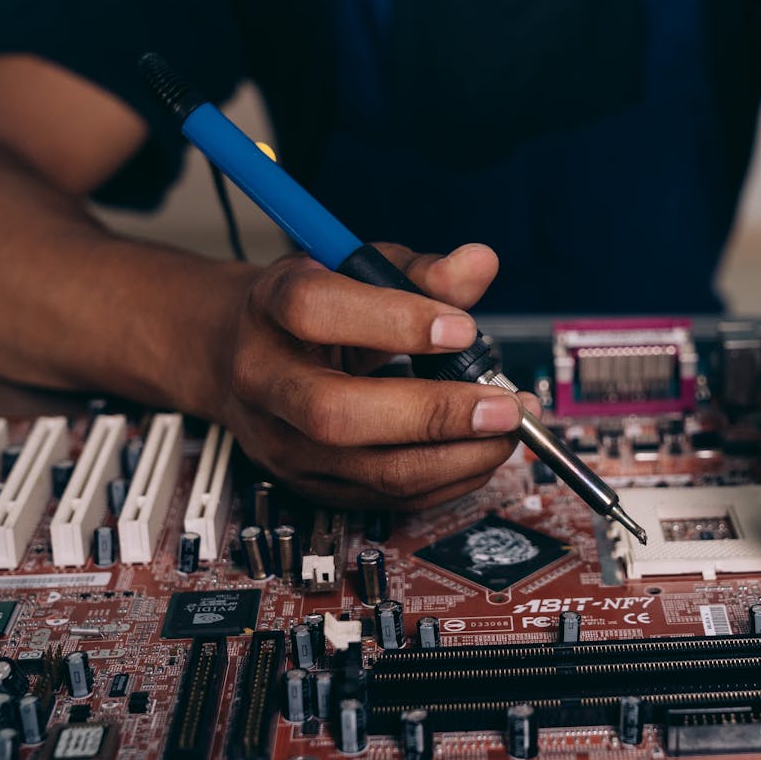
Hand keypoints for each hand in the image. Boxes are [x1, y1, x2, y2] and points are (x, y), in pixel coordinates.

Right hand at [213, 242, 536, 509]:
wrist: (250, 356)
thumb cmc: (317, 309)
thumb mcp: (361, 270)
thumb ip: (422, 271)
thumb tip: (480, 264)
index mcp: (270, 308)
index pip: (316, 311)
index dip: (393, 320)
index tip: (463, 330)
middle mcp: (265, 381)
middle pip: (337, 413)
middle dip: (434, 414)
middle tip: (504, 405)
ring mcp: (284, 443)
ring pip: (371, 469)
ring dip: (457, 456)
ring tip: (510, 429)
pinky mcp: (312, 485)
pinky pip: (389, 497)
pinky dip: (449, 479)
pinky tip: (484, 451)